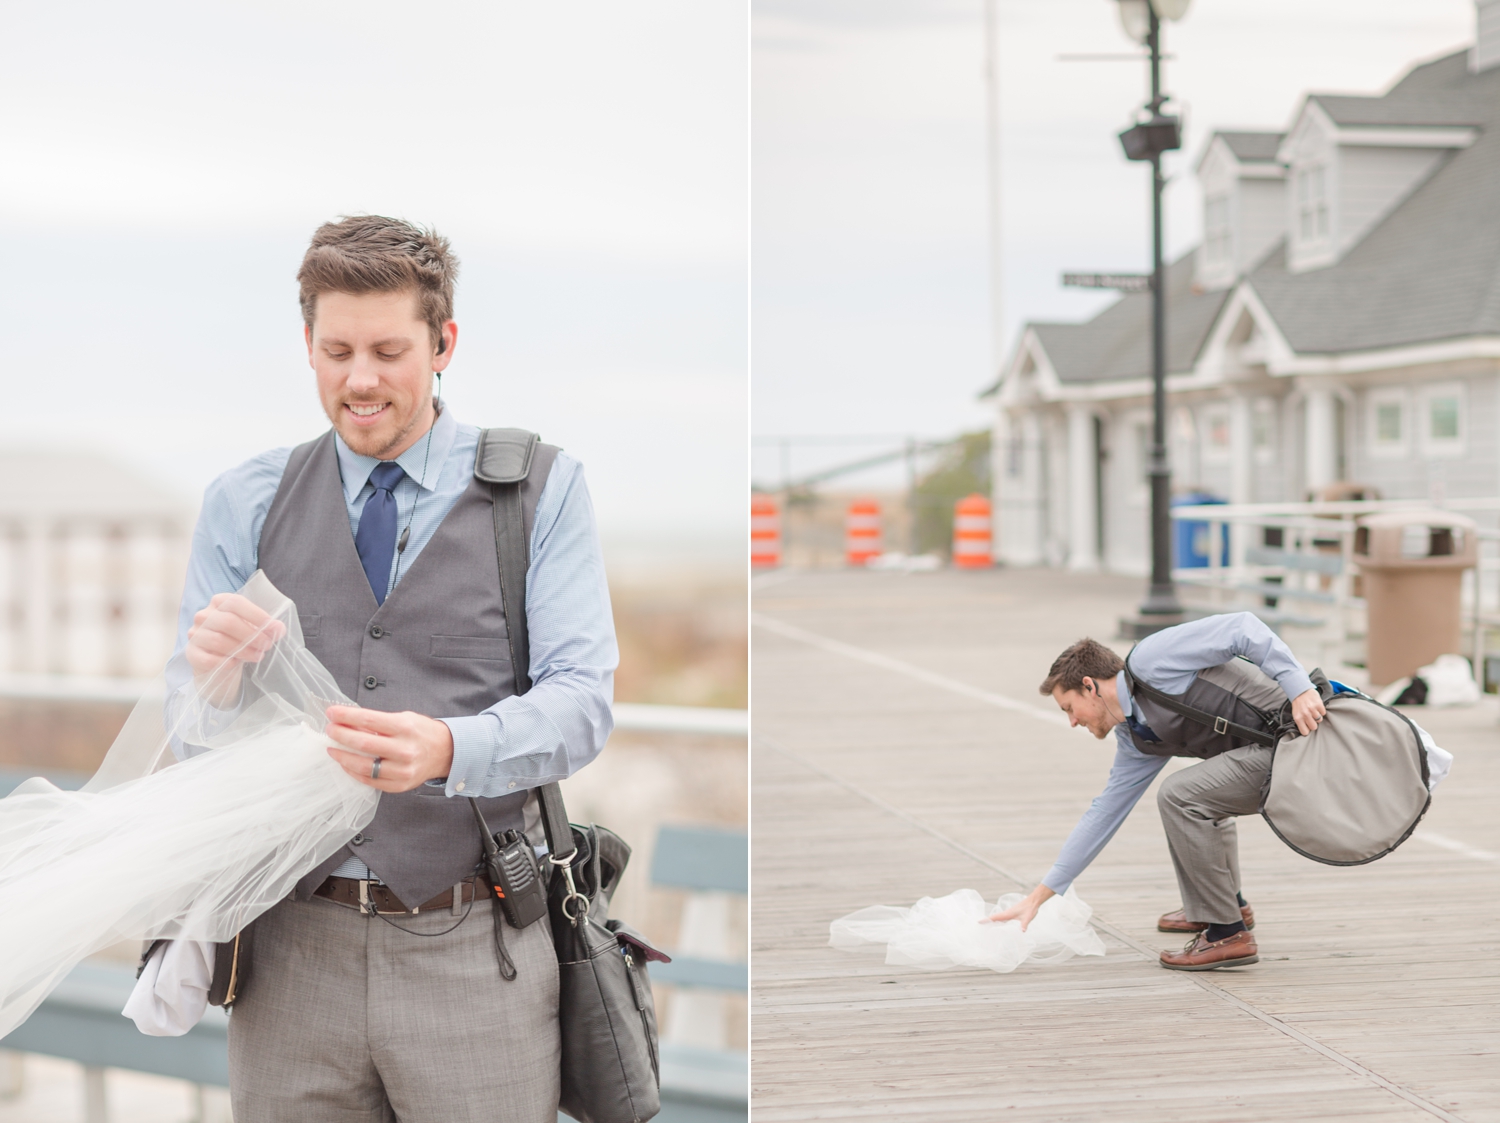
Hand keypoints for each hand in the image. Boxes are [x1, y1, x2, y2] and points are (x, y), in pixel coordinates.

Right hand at [185, 593, 284, 705]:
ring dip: (243, 650)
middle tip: (267, 645)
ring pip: (219, 641)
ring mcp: (195, 634)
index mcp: (219, 602)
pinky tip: (236, 663)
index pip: (235, 603)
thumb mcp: (252, 629)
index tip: (273, 627)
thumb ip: (266, 627)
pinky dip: (225, 662)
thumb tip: (279, 629)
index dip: (256, 614)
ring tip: (258, 656)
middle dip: (252, 635)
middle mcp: (204, 616)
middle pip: (228, 622)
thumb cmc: (237, 639)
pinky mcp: (191, 653)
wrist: (218, 661)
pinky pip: (208, 659)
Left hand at [324, 705, 454, 792]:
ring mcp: (402, 770)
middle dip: (341, 735)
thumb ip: (377, 722)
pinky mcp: (400, 785)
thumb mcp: (403, 719)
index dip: (346, 716)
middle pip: (363, 743)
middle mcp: (405, 750)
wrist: (445, 752)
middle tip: (330, 730)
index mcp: (405, 728)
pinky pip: (370, 781)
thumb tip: (347, 722)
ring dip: (343, 756)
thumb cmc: (421, 732)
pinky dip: (354, 772)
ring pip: (363, 766)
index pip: (368, 720)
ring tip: (333, 748)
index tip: (331, 712)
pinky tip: (346, 763)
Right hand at [982, 884, 1054, 930]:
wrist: (1033, 900)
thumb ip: (1024, 924)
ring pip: (998, 917)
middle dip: (987, 921)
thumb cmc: (1030, 908)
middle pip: (994, 917)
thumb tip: (1022, 931)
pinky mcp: (1012, 913)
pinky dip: (998, 920)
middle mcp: (1007, 913)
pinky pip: (1002, 918)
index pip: (995, 917)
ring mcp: (1009, 913)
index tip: (978, 921)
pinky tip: (999, 924)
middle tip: (979, 925)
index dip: (987, 920)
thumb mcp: (1028, 917)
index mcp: (1008, 914)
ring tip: (986, 925)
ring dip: (992, 921)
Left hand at [1291, 687, 1326, 736]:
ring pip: (1319, 720)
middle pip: (1314, 727)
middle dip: (1313, 723)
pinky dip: (1321, 710)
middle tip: (1311, 718)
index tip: (1307, 726)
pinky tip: (1316, 707)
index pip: (1305, 732)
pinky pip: (1323, 713)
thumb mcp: (1295, 713)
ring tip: (1313, 711)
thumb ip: (1300, 721)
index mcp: (1298, 718)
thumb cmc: (1298, 703)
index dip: (1307, 730)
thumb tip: (1306, 730)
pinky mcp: (1319, 704)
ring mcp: (1312, 709)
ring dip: (1317, 716)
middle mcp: (1305, 714)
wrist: (1301, 690)